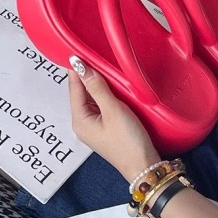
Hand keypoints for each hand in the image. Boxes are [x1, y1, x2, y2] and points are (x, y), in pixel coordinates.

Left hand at [67, 56, 160, 181]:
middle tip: (98, 56)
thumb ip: (97, 87)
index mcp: (79, 120)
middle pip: (82, 93)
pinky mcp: (106, 128)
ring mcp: (94, 127)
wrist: (144, 166)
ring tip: (108, 68)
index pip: (74, 88)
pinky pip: (102, 106)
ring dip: (99, 85)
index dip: (77, 69)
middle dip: (89, 76)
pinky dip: (106, 95)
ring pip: (93, 98)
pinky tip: (115, 87)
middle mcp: (83, 123)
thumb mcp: (113, 110)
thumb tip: (80, 66)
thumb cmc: (128, 141)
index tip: (81, 50)